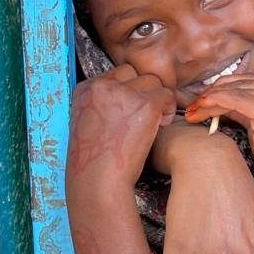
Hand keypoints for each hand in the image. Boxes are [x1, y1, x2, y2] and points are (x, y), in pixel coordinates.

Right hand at [66, 64, 175, 200]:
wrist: (97, 179)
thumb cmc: (94, 160)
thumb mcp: (88, 123)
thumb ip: (103, 104)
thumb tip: (126, 98)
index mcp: (85, 89)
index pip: (118, 74)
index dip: (129, 91)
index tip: (130, 110)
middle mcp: (103, 86)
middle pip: (136, 73)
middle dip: (144, 91)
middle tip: (144, 115)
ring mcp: (124, 93)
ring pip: (153, 82)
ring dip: (158, 100)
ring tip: (154, 122)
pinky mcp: (145, 104)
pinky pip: (167, 95)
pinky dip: (168, 110)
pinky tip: (160, 125)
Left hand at [183, 76, 253, 201]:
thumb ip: (246, 107)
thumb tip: (218, 98)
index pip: (250, 80)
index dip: (223, 88)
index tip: (203, 99)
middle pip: (242, 82)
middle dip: (213, 93)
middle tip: (194, 106)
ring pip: (235, 90)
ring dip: (209, 100)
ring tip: (194, 112)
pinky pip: (234, 100)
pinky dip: (214, 103)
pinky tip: (201, 111)